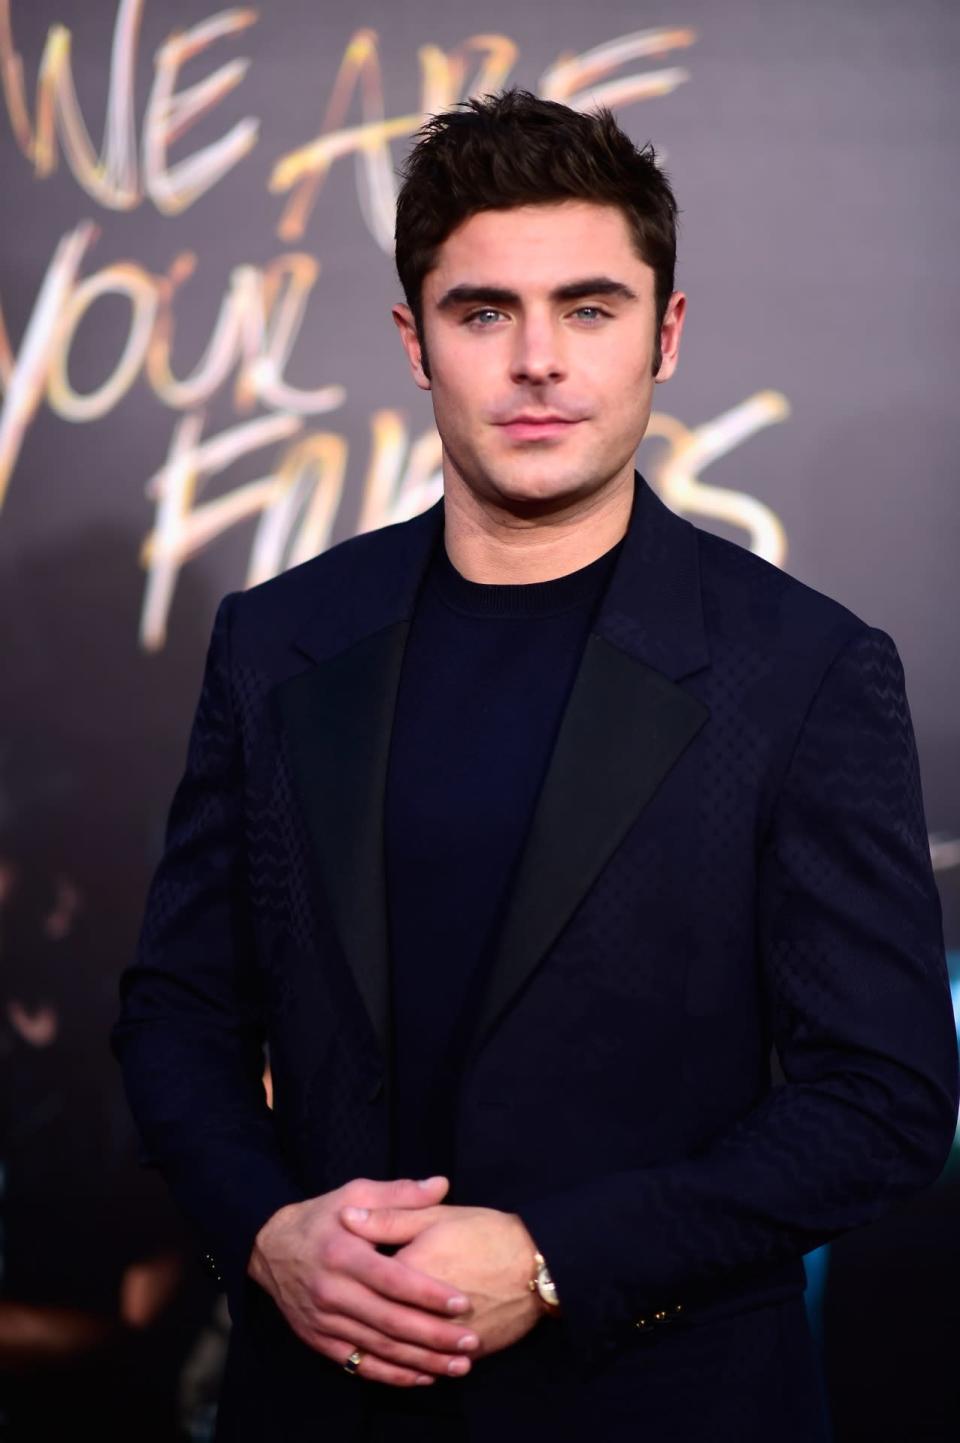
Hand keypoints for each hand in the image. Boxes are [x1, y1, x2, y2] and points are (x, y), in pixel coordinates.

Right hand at [247, 1175, 480, 1386]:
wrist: (269, 1249)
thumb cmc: (321, 1218)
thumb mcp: (355, 1194)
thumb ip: (400, 1194)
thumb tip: (442, 1184)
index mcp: (343, 1253)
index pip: (392, 1279)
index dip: (428, 1294)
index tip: (463, 1303)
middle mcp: (332, 1291)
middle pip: (390, 1321)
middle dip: (434, 1336)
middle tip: (471, 1343)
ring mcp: (324, 1320)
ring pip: (379, 1348)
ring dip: (420, 1361)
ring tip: (458, 1366)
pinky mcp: (319, 1340)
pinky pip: (360, 1364)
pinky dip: (392, 1375)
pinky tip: (423, 1377)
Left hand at [339, 1201, 546, 1359]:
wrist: (538, 1263)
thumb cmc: (486, 1232)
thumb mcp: (435, 1216)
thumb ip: (389, 1217)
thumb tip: (347, 1216)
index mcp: (409, 1271)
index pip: (367, 1281)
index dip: (354, 1276)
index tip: (345, 1270)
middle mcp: (423, 1311)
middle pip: (383, 1322)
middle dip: (366, 1316)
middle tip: (353, 1311)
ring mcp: (446, 1336)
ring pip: (407, 1351)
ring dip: (387, 1348)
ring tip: (379, 1335)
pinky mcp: (468, 1351)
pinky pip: (434, 1366)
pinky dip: (419, 1367)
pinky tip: (414, 1363)